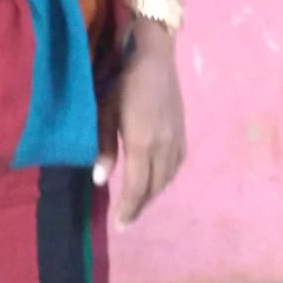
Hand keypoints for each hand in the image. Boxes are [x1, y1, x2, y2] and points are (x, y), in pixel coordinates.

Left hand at [93, 26, 185, 226]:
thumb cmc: (123, 82)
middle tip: (127, 219)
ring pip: (167, 179)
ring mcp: (176, 140)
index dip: (129, 209)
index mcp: (142, 144)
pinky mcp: (182, 132)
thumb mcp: (105, 112)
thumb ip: (103, 147)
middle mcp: (164, 148)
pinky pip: (176, 166)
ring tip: (139, 202)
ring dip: (153, 194)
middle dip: (140, 206)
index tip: (120, 226)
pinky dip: (165, 179)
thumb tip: (100, 181)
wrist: (155, 57)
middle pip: (154, 188)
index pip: (136, 187)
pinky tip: (157, 179)